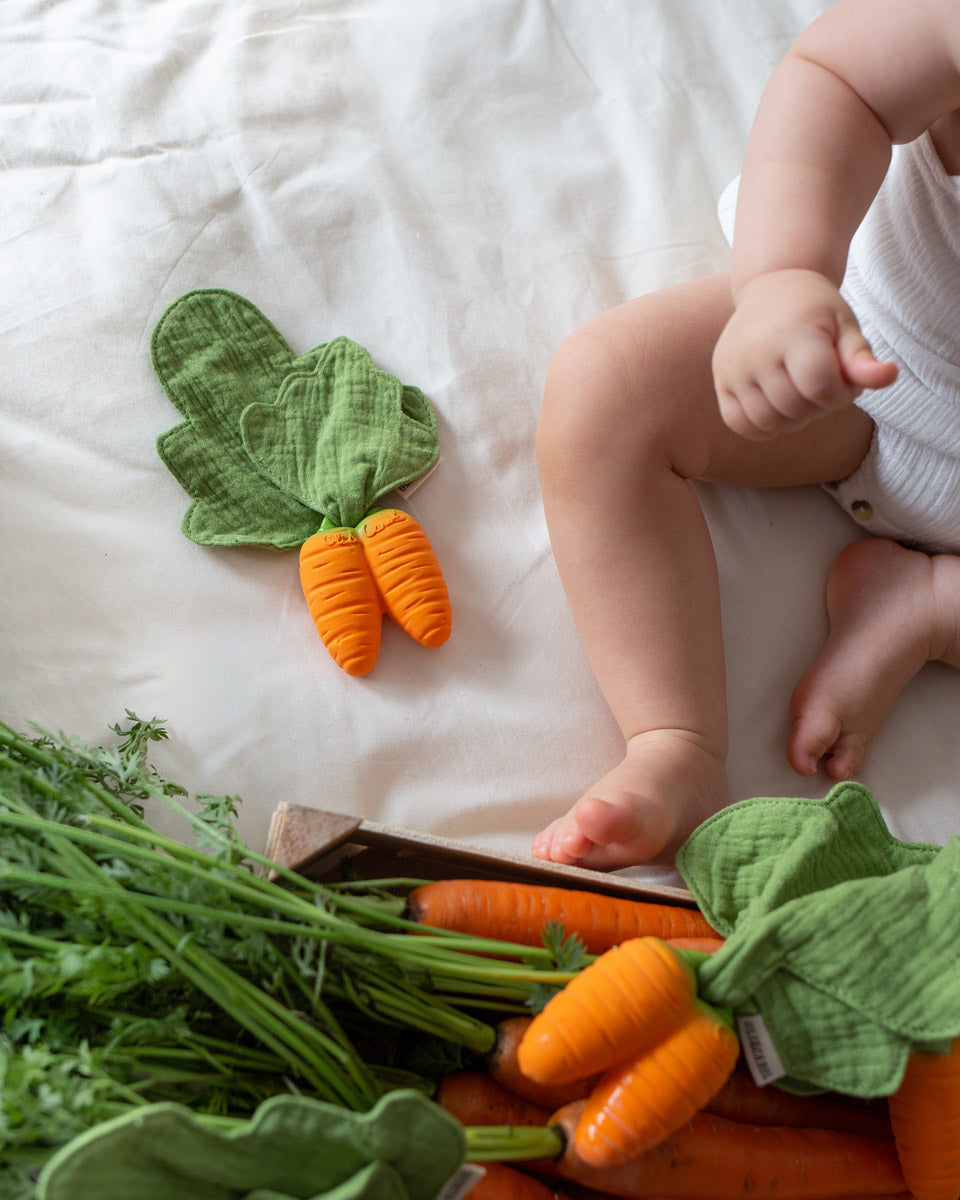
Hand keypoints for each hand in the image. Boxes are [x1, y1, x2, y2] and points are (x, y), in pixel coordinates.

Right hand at [712, 269, 896, 439]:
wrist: (771, 285)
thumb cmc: (815, 310)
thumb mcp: (845, 325)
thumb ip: (862, 358)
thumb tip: (888, 377)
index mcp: (792, 333)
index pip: (819, 387)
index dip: (841, 395)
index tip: (846, 382)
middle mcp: (756, 351)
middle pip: (794, 408)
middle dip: (819, 407)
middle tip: (825, 385)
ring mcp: (733, 367)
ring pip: (767, 422)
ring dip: (792, 420)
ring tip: (801, 395)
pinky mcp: (720, 379)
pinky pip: (738, 423)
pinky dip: (761, 425)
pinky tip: (777, 406)